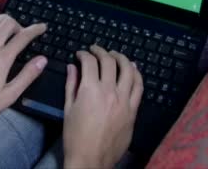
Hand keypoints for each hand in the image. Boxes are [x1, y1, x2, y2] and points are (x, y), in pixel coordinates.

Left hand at [0, 0, 47, 132]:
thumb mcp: (9, 95)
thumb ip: (27, 75)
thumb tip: (42, 59)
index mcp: (2, 60)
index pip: (23, 38)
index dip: (35, 30)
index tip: (42, 27)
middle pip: (7, 25)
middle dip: (18, 24)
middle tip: (22, 33)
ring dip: (0, 19)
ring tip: (7, 24)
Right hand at [63, 45, 143, 167]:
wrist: (91, 159)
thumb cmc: (75, 136)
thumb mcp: (68, 109)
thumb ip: (71, 84)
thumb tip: (72, 67)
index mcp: (90, 90)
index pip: (90, 62)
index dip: (84, 54)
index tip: (81, 54)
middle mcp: (109, 91)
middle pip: (109, 62)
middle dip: (101, 51)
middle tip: (96, 50)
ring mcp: (124, 100)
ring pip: (128, 70)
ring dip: (121, 58)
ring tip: (115, 55)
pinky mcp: (133, 110)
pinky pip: (139, 87)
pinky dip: (136, 74)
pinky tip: (133, 69)